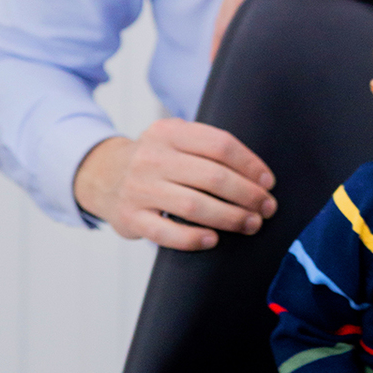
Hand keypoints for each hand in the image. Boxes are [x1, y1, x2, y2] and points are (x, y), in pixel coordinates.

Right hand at [72, 119, 276, 250]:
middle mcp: (152, 158)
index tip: (268, 182)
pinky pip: (166, 233)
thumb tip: (259, 175)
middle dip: (248, 195)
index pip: (220, 145)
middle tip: (267, 208)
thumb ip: (209, 147)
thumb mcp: (176, 138)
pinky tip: (214, 239)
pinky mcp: (130, 217)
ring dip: (230, 218)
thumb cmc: (157, 160)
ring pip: (194, 206)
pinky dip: (193, 238)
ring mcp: (139, 188)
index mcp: (169, 132)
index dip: (250, 165)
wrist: (103, 175)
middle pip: (212, 177)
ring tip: (251, 224)